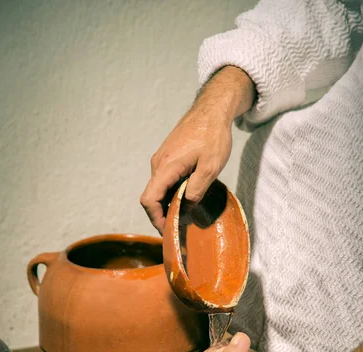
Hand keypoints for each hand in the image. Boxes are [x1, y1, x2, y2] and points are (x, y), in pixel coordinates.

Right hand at [140, 66, 255, 233]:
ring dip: (168, 205)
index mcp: (166, 167)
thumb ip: (195, 191)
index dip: (156, 219)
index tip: (169, 232)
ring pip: (158, 190)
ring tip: (185, 216)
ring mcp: (161, 160)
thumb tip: (184, 210)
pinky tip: (185, 199)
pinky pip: (164, 181)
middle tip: (180, 229)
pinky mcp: (168, 157)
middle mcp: (158, 164)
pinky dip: (171, 194)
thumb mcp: (209, 168)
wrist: (212, 109)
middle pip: (152, 197)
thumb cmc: (213, 136)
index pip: (149, 200)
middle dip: (162, 216)